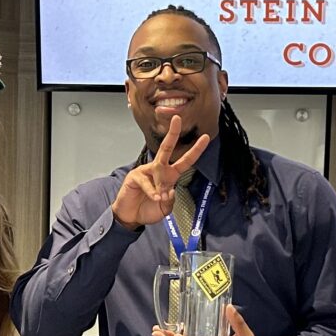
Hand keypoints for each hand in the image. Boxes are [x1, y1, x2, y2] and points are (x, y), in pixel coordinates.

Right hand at [112, 114, 210, 229]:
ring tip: (159, 198)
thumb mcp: (165, 208)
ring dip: (160, 184)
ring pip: (158, 168)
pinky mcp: (135, 176)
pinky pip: (147, 182)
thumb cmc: (148, 209)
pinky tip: (154, 198)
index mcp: (170, 176)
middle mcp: (159, 170)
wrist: (130, 217)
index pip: (185, 161)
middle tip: (177, 119)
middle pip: (167, 148)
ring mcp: (146, 171)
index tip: (205, 137)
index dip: (195, 150)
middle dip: (172, 133)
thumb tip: (169, 190)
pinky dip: (151, 192)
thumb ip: (170, 200)